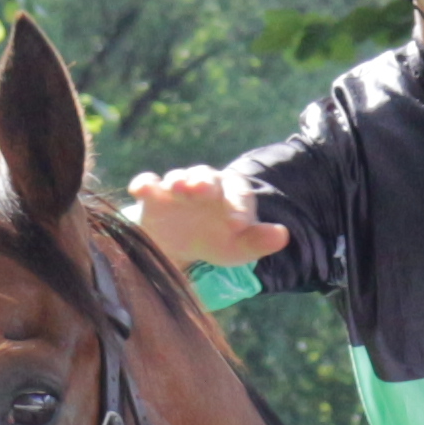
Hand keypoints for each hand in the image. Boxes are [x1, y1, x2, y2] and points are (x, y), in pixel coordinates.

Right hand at [126, 166, 286, 271]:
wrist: (180, 247)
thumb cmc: (216, 242)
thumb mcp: (240, 247)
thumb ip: (259, 241)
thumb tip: (283, 235)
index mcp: (231, 193)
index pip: (239, 193)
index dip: (238, 206)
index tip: (236, 226)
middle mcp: (205, 184)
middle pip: (207, 177)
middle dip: (205, 182)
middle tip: (202, 190)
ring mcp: (177, 188)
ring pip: (178, 178)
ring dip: (178, 181)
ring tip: (177, 189)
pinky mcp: (152, 195)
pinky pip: (147, 183)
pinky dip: (144, 184)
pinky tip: (140, 189)